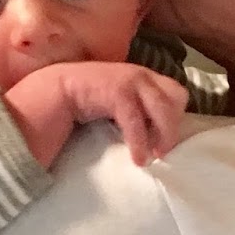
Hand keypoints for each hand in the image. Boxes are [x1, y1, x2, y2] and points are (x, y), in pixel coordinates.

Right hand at [57, 63, 188, 165]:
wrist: (57, 91)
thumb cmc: (90, 100)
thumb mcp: (121, 101)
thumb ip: (140, 109)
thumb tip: (159, 136)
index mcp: (146, 77)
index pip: (177, 92)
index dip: (178, 116)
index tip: (168, 139)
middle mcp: (142, 74)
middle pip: (177, 97)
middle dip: (174, 125)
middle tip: (164, 150)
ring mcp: (131, 80)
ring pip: (162, 108)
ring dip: (164, 135)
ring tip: (155, 157)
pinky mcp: (117, 92)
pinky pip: (136, 121)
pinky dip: (139, 142)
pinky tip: (138, 159)